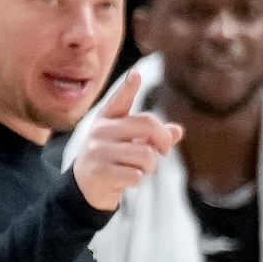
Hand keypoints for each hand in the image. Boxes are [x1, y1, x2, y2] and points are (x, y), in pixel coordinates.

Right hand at [72, 73, 182, 212]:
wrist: (85, 186)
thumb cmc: (112, 159)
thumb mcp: (129, 142)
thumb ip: (152, 136)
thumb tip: (178, 130)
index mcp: (107, 118)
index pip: (120, 100)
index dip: (128, 87)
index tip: (136, 75)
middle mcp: (101, 130)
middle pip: (148, 125)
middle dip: (163, 142)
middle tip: (165, 152)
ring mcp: (98, 150)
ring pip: (146, 156)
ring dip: (149, 168)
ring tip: (138, 170)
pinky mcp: (99, 171)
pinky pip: (136, 175)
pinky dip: (137, 181)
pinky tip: (125, 181)